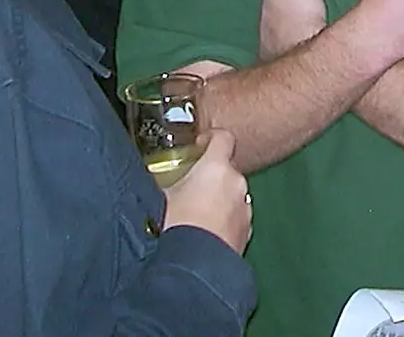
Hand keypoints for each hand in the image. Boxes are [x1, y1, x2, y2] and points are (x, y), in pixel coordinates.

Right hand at [162, 129, 252, 252]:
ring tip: (198, 216)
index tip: (199, 145)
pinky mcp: (247, 230)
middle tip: (190, 188)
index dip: (211, 138)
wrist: (195, 266)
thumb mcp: (161, 197)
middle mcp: (237, 183)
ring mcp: (245, 207)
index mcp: (216, 167)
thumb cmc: (175, 226)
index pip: (223, 137)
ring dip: (220, 198)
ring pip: (233, 194)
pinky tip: (208, 232)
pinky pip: (236, 216)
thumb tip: (156, 179)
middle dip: (211, 176)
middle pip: (226, 169)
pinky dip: (225, 219)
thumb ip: (166, 182)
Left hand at [258, 0, 327, 60]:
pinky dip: (282, 30)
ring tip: (274, 6)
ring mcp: (270, 36)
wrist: (310, 59)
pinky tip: (287, 32)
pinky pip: (280, 35)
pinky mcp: (283, 50)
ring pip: (269, 19)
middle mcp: (261, 17)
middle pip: (260, 0)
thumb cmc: (297, 16)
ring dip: (272, 13)